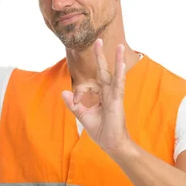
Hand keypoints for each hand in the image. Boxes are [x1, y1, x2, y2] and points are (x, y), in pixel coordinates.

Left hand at [62, 39, 130, 153]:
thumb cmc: (101, 131)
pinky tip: (122, 64)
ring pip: (115, 74)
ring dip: (116, 60)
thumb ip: (74, 105)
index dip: (84, 84)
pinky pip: (118, 85)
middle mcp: (109, 93)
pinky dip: (120, 74)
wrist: (112, 144)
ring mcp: (114, 96)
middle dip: (101, 56)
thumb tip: (64, 93)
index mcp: (102, 96)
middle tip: (98, 40)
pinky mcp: (118, 101)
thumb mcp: (83, 116)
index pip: (94, 81)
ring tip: (118, 46)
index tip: (78, 91)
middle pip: (105, 71)